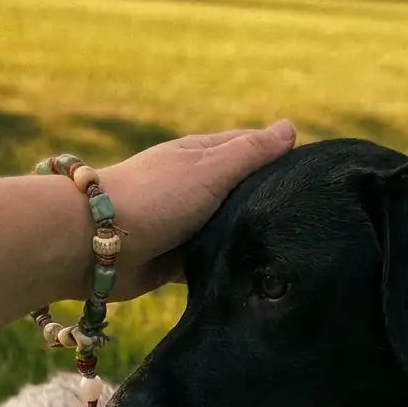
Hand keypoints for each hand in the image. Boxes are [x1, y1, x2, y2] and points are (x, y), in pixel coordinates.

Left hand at [100, 120, 296, 299]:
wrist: (95, 244)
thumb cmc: (156, 197)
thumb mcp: (211, 168)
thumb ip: (251, 153)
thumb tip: (290, 128)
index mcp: (200, 157)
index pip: (249, 149)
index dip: (279, 157)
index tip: (312, 176)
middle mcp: (192, 188)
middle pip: (239, 193)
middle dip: (266, 204)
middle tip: (309, 220)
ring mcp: (182, 225)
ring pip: (226, 231)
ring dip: (246, 240)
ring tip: (290, 252)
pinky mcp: (174, 261)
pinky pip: (209, 263)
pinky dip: (225, 268)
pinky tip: (253, 278)